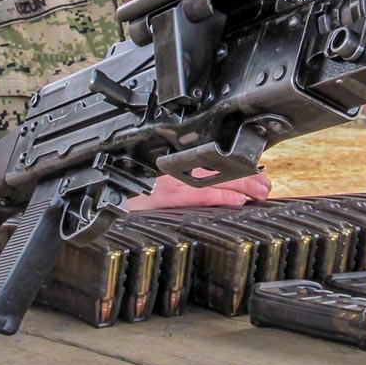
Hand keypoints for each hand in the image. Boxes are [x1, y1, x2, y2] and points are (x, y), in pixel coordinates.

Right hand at [124, 171, 271, 210]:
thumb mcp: (149, 184)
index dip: (236, 168)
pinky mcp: (166, 198)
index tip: (255, 172)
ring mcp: (171, 183)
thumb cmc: (121, 193)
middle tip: (265, 185)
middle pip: (219, 170)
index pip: (211, 164)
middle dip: (246, 177)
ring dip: (243, 186)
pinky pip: (200, 196)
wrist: (100, 199)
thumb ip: (174, 184)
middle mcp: (174, 171)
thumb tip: (208, 189)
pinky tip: (238, 201)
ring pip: (216, 180)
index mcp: (172, 166)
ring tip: (261, 192)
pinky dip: (222, 197)